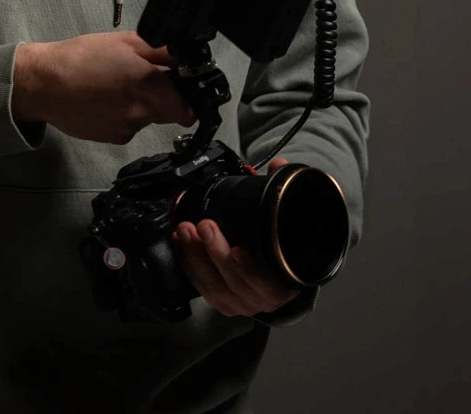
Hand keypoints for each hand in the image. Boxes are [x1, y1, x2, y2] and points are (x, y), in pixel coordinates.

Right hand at [11, 31, 195, 144]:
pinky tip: (103, 101)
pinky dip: (122, 116)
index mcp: (149, 86)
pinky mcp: (112, 138)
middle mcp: (142, 113)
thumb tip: (184, 58)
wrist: (44, 84)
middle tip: (144, 81)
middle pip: (169, 114)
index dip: (188, 98)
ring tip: (114, 88)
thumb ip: (160, 51)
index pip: (188, 108)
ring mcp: (126, 128)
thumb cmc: (81, 58)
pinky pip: (127, 127)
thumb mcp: (125, 42)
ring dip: (140, 106)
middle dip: (164, 100)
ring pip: (146, 119)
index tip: (181, 88)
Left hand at [174, 157, 301, 316]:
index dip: (250, 271)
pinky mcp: (221, 302)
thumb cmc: (284, 247)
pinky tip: (181, 244)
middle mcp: (262, 300)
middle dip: (215, 253)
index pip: (266, 284)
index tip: (238, 251)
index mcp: (284, 285)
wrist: (278, 275)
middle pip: (233, 282)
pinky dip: (189, 265)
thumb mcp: (290, 223)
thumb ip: (284, 194)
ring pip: (213, 285)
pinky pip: (201, 286)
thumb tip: (280, 165)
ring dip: (196, 257)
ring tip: (186, 231)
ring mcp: (240, 304)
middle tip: (203, 227)